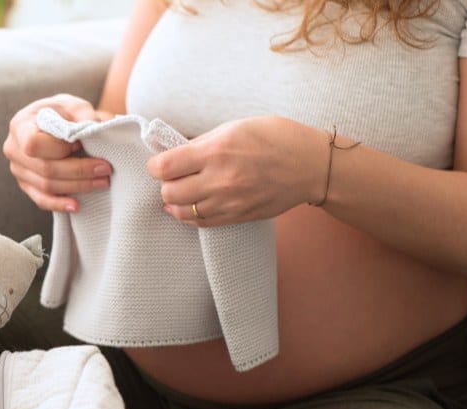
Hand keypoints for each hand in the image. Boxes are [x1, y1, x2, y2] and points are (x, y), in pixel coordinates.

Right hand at [3, 94, 113, 211]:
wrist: (54, 123)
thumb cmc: (63, 113)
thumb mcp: (74, 105)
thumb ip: (84, 114)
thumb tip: (95, 129)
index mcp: (20, 126)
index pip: (33, 144)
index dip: (58, 148)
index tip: (80, 144)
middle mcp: (13, 150)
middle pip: (45, 168)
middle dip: (79, 171)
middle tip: (105, 169)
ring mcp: (18, 170)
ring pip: (47, 186)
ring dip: (77, 187)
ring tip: (102, 182)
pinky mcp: (27, 186)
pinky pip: (41, 200)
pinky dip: (59, 205)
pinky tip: (77, 206)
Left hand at [147, 116, 328, 225]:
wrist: (311, 166)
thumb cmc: (275, 138)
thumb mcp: (235, 127)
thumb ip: (202, 142)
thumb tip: (172, 152)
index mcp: (216, 150)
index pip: (164, 167)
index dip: (154, 165)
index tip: (158, 163)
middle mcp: (220, 179)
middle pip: (169, 193)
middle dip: (165, 184)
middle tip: (173, 177)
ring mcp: (229, 202)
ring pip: (182, 212)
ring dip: (176, 202)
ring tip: (182, 192)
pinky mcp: (237, 217)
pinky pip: (201, 224)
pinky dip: (191, 216)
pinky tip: (193, 205)